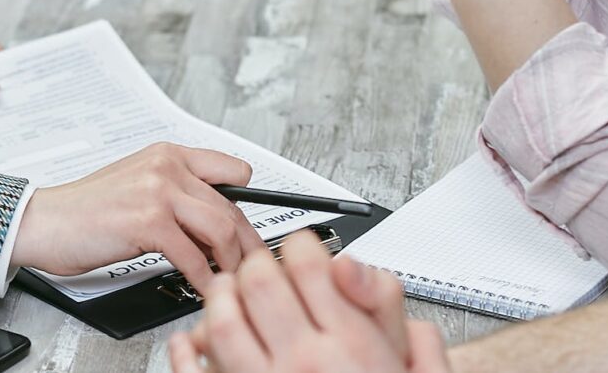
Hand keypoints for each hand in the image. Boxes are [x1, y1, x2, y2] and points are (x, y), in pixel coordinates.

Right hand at [11, 142, 265, 289]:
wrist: (42, 222)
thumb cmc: (84, 211)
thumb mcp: (137, 187)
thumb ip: (176, 195)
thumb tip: (213, 224)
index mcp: (167, 154)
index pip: (232, 170)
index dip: (247, 204)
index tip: (254, 229)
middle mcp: (166, 167)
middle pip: (231, 206)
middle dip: (249, 244)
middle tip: (255, 266)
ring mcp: (157, 192)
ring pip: (220, 229)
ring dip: (232, 263)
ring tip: (233, 282)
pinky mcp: (147, 222)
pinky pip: (193, 257)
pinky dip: (205, 280)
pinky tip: (206, 290)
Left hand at [169, 231, 450, 372]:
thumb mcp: (421, 369)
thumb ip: (391, 314)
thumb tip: (352, 269)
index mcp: (352, 345)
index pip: (309, 266)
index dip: (300, 246)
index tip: (299, 249)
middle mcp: (307, 363)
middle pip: (260, 283)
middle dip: (257, 264)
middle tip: (261, 268)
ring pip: (223, 322)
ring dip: (220, 299)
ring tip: (226, 296)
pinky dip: (186, 352)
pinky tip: (189, 342)